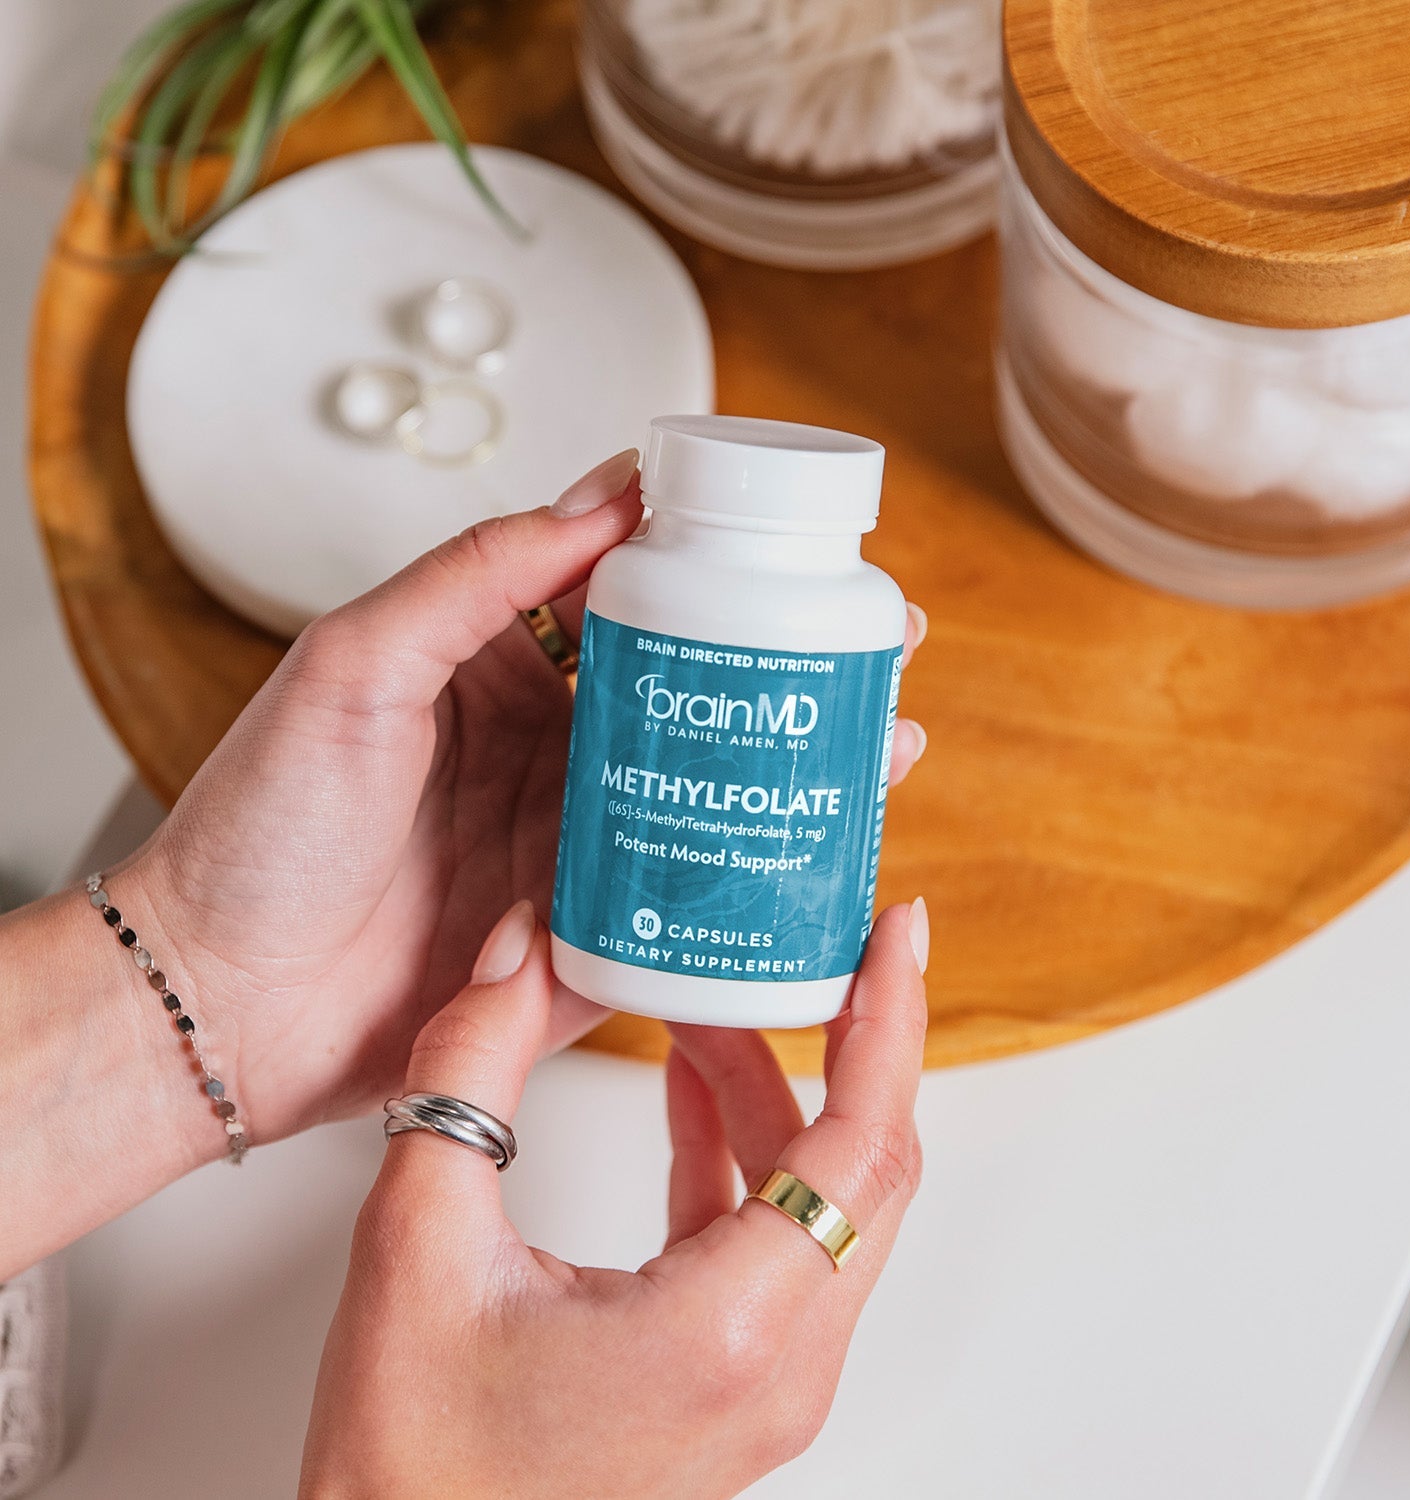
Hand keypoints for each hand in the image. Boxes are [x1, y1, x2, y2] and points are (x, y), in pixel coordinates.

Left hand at [109, 449, 927, 1156]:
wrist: (221, 1002)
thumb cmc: (258, 834)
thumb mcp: (353, 665)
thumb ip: (473, 576)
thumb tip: (599, 507)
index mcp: (495, 677)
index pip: (624, 597)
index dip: (711, 563)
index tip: (788, 537)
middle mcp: (548, 758)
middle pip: (694, 695)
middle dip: (787, 664)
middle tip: (875, 637)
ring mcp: (575, 848)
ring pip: (709, 791)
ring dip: (798, 761)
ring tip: (883, 733)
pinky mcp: (588, 939)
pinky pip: (687, 900)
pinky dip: (761, 874)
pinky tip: (825, 849)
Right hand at [300, 898, 929, 1498]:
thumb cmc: (408, 1470)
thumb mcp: (417, 1240)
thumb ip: (473, 1068)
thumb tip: (523, 949)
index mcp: (727, 1333)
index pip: (864, 1145)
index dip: (890, 1019)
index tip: (895, 930)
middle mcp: (776, 1369)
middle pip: (868, 1167)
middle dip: (845, 1037)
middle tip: (818, 944)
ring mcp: (765, 1386)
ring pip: (823, 1202)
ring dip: (774, 1091)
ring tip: (705, 1004)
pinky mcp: (734, 1384)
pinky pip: (774, 1245)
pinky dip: (743, 1154)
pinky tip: (692, 1085)